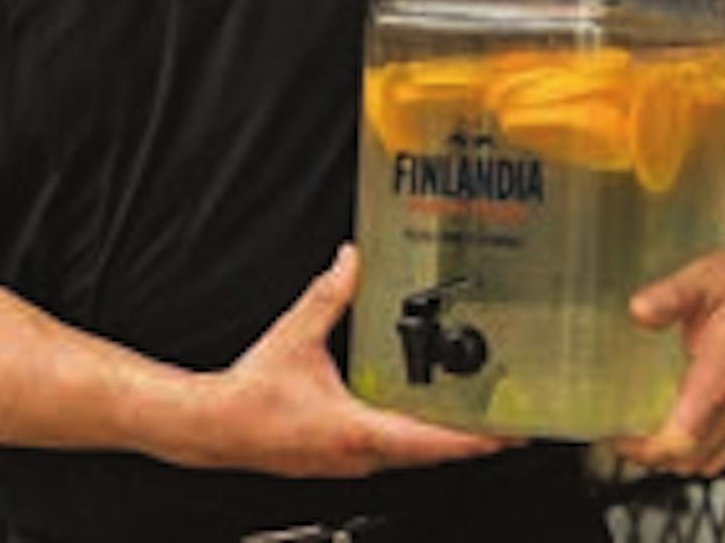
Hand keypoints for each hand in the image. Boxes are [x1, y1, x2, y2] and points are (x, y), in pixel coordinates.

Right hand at [206, 243, 513, 477]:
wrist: (214, 428)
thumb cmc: (250, 397)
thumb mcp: (296, 334)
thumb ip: (330, 294)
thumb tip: (352, 260)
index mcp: (359, 432)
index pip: (434, 441)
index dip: (477, 438)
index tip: (510, 432)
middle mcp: (360, 456)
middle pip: (431, 454)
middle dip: (468, 437)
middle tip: (502, 418)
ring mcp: (348, 463)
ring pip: (409, 456)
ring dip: (439, 438)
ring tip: (466, 414)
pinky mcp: (337, 459)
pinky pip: (388, 452)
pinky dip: (410, 436)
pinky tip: (412, 414)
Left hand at [613, 242, 724, 475]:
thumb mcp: (704, 277)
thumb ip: (670, 296)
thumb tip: (638, 311)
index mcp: (724, 370)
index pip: (687, 433)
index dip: (650, 446)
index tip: (618, 435)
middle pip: (693, 455)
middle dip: (652, 456)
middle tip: (618, 436)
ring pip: (710, 459)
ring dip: (674, 457)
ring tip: (639, 437)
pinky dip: (698, 452)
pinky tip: (673, 430)